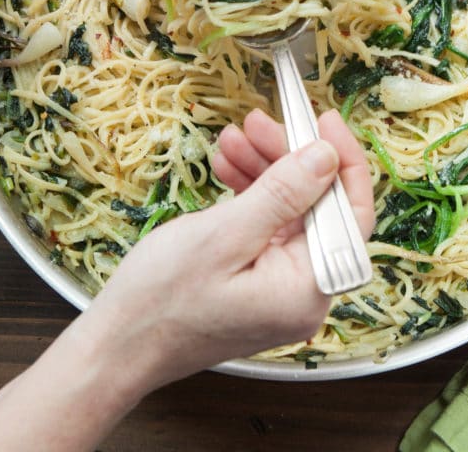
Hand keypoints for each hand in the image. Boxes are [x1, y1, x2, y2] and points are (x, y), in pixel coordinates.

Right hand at [83, 109, 374, 388]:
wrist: (116, 347)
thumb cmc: (160, 301)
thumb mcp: (224, 235)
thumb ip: (283, 194)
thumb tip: (327, 156)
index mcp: (308, 289)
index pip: (352, 217)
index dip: (343, 162)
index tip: (323, 119)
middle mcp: (304, 292)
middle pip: (318, 209)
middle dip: (290, 159)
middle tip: (256, 122)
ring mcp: (279, 288)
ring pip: (290, 213)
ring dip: (265, 171)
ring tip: (232, 139)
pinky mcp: (256, 282)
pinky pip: (266, 228)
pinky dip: (250, 195)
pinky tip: (227, 168)